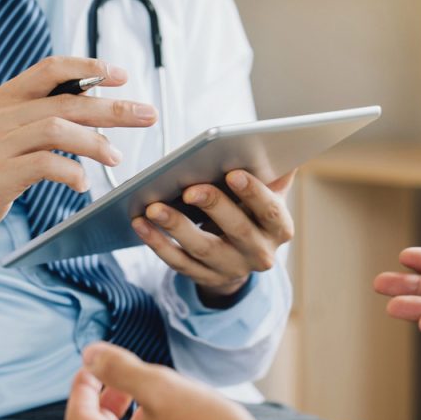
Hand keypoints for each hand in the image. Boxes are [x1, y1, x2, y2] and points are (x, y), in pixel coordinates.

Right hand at [0, 57, 157, 239]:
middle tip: (146, 115)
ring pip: (57, 129)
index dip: (89, 68)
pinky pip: (43, 164)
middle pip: (66, 101)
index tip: (121, 76)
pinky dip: (71, 172)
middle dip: (112, 108)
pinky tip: (82, 182)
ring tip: (115, 158)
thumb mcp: (11, 130)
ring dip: (95, 142)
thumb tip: (99, 110)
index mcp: (6, 98)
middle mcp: (1, 115)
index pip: (51, 69)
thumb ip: (46, 115)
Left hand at [132, 170, 294, 302]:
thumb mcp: (268, 193)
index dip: (253, 193)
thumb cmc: (252, 211)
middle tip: (188, 189)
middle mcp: (260, 253)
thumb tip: (272, 141)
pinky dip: (157, 243)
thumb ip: (271, 172)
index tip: (232, 173)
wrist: (243, 255)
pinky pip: (178, 262)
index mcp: (279, 228)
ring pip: (202, 248)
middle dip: (213, 206)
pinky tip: (141, 224)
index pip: (270, 211)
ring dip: (176, 226)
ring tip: (153, 206)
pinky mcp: (204, 277)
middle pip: (237, 230)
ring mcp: (231, 268)